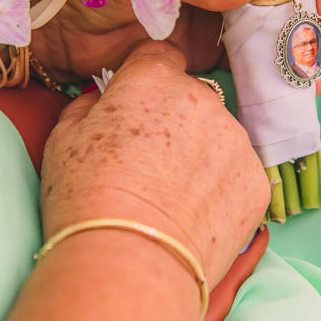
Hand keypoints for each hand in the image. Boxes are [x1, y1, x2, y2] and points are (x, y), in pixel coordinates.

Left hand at [30, 0, 320, 81]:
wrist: (41, 22)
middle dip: (307, 3)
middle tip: (318, 29)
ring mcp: (211, 8)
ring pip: (270, 21)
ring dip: (295, 42)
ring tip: (310, 69)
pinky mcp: (200, 46)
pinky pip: (244, 56)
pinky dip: (268, 71)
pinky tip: (290, 87)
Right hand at [38, 41, 270, 285]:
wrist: (129, 264)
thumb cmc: (86, 198)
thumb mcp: (63, 139)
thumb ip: (89, 105)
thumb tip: (103, 100)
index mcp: (155, 79)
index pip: (159, 56)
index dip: (145, 80)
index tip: (135, 106)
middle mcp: (204, 99)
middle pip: (190, 98)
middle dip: (172, 122)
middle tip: (146, 165)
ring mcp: (236, 141)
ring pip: (217, 137)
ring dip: (199, 156)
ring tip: (170, 199)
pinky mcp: (257, 182)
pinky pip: (237, 175)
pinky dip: (220, 191)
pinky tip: (193, 218)